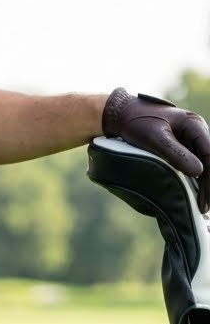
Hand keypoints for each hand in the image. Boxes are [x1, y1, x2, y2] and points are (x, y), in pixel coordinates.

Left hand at [103, 87, 209, 212]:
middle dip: (208, 185)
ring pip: (204, 163)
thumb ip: (176, 154)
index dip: (209, 179)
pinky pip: (194, 164)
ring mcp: (190, 139)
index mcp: (194, 125)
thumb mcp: (155, 139)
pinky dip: (196, 179)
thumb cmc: (137, 124)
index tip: (206, 199)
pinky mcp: (183, 146)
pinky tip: (195, 194)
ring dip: (204, 184)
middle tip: (204, 208)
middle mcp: (196, 131)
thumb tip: (199, 172)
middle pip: (209, 160)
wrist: (122, 115)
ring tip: (202, 206)